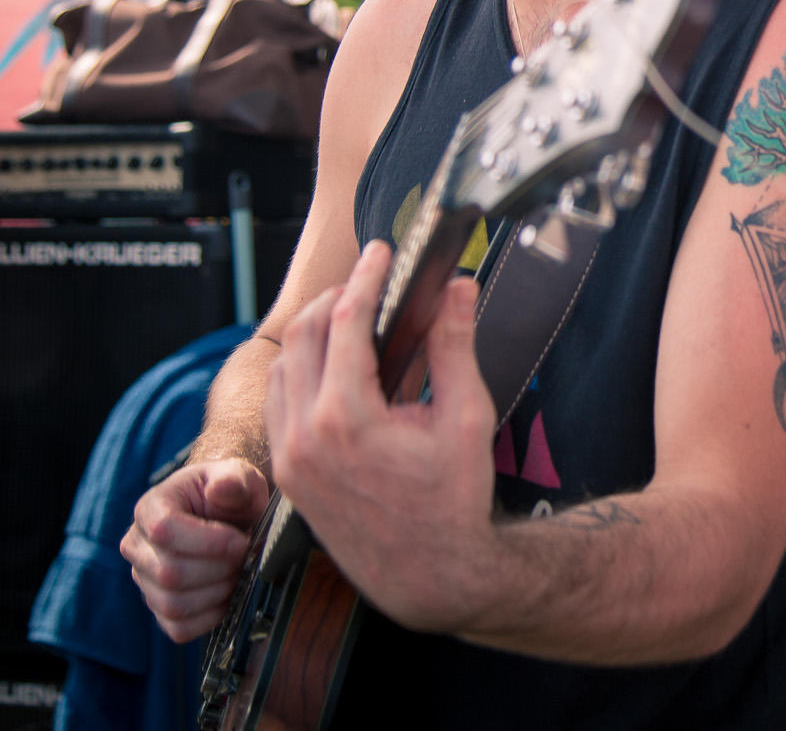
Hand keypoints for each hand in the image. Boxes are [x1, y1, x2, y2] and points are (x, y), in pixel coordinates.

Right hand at [122, 457, 270, 641]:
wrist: (229, 514)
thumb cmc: (230, 493)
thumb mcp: (237, 475)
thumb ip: (232, 479)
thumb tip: (221, 490)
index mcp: (150, 508)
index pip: (164, 531)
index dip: (207, 542)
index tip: (240, 541)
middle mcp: (137, 547)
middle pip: (169, 573)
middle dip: (218, 569)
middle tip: (245, 558)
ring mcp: (144, 580)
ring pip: (172, 604)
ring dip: (217, 593)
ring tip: (238, 573)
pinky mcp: (158, 606)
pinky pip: (178, 628)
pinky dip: (210, 617)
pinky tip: (228, 595)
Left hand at [265, 241, 498, 631]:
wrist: (427, 573)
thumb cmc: (451, 501)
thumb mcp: (466, 418)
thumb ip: (456, 347)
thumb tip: (457, 289)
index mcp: (346, 419)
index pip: (346, 323)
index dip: (366, 279)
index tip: (381, 253)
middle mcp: (304, 436)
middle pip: (304, 336)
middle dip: (336, 298)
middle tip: (369, 280)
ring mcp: (288, 457)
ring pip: (282, 366)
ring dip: (313, 332)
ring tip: (353, 317)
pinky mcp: (286, 473)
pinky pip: (278, 401)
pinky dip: (300, 369)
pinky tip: (333, 364)